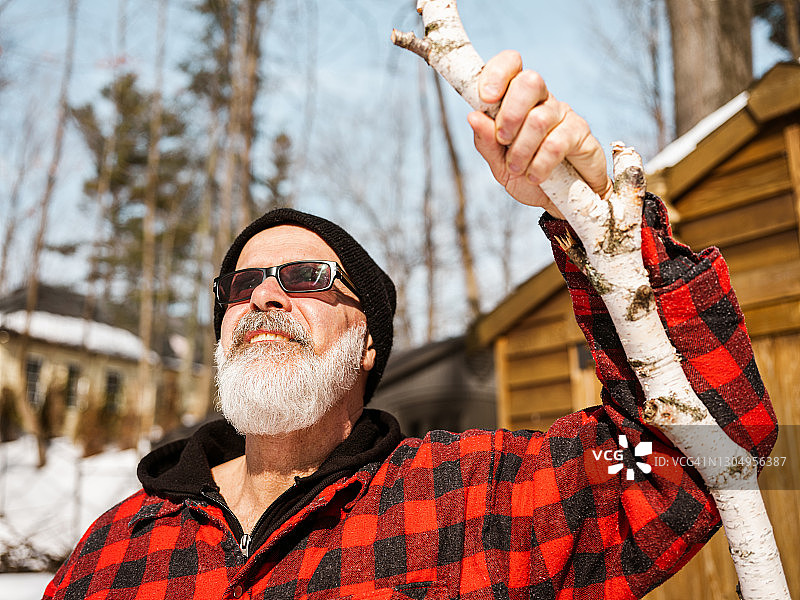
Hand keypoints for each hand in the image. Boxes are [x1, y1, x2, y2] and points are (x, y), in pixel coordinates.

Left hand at [467, 50, 611, 218]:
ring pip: (539, 118)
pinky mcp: (581, 133)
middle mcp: (542, 101)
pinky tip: (535, 176)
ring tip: (517, 168)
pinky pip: (556, 143)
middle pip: (530, 81)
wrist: (557, 201)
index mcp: (517, 100)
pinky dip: (539, 164)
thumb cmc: (526, 175)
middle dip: (510, 113)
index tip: (485, 97)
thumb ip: (485, 142)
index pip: (511, 64)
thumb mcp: (498, 164)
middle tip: (503, 139)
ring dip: (521, 150)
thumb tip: (473, 116)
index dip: (497, 73)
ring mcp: (563, 114)